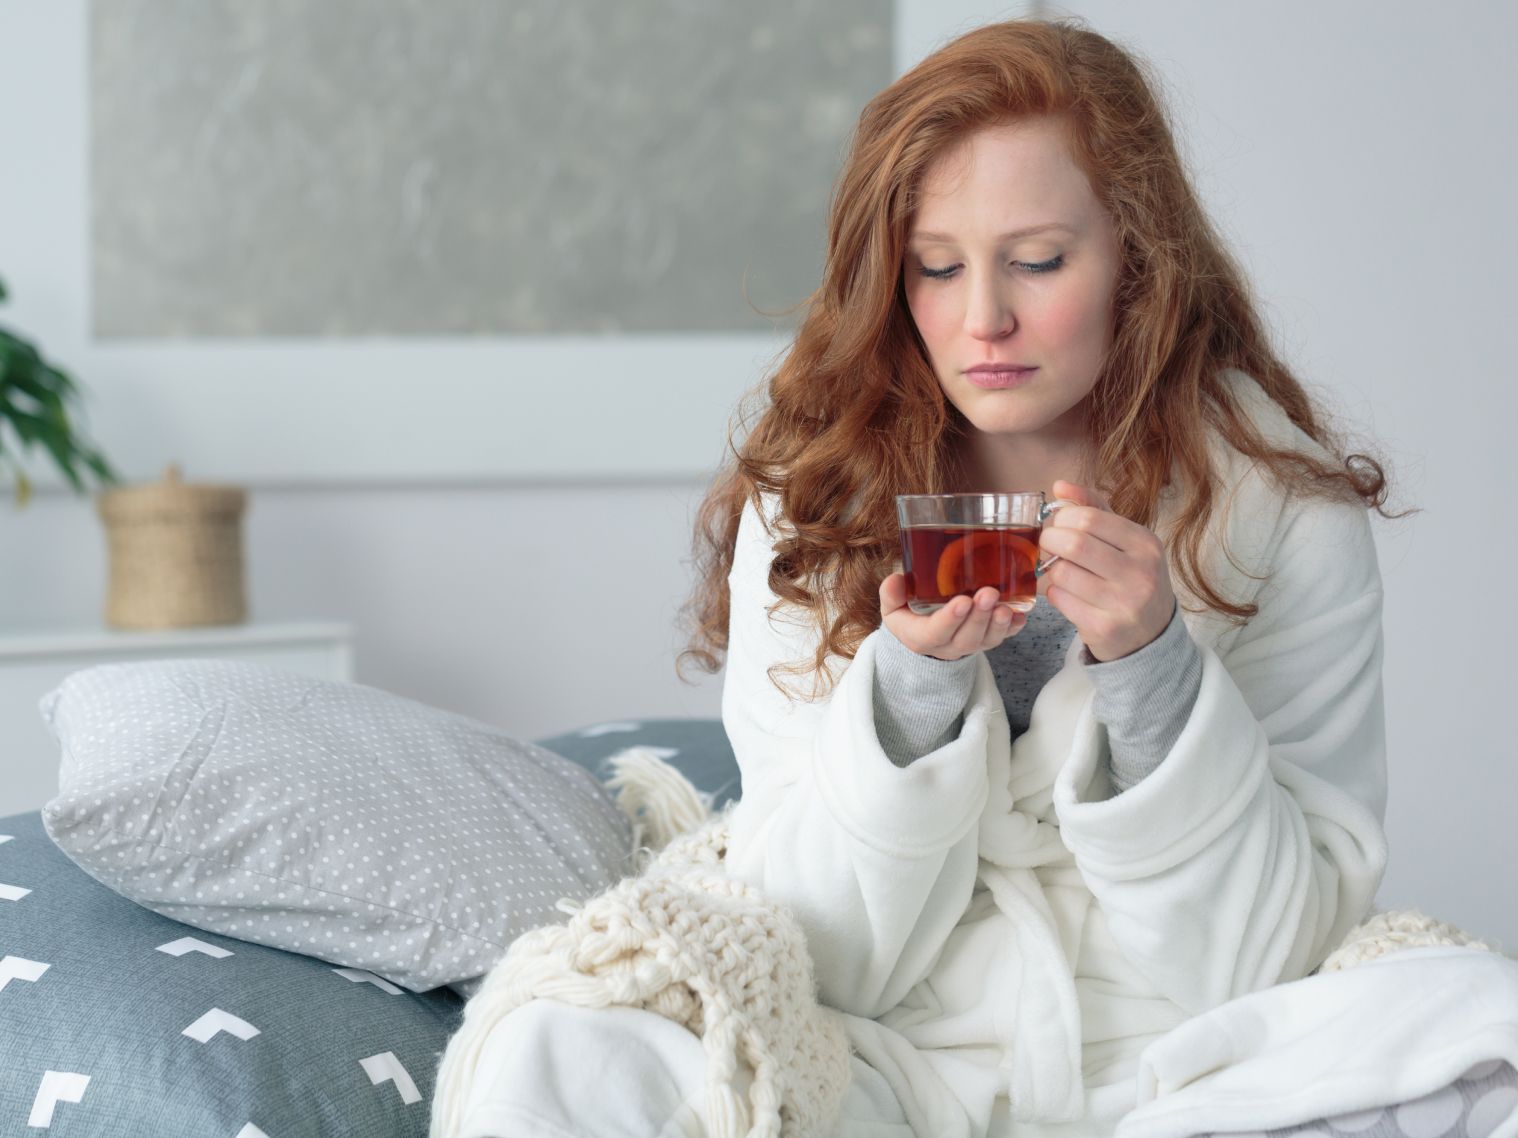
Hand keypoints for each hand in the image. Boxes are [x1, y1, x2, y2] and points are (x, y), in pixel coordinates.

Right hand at [879, 573, 1026, 661]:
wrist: (923, 633)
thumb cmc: (908, 614)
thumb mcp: (892, 606)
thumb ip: (892, 594)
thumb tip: (896, 580)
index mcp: (921, 637)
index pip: (935, 633)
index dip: (949, 620)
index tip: (962, 602)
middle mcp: (947, 646)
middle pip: (966, 639)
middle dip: (979, 617)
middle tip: (988, 594)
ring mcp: (969, 645)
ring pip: (986, 641)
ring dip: (998, 624)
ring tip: (1006, 607)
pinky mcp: (986, 640)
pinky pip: (1002, 638)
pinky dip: (1013, 627)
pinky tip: (1020, 615)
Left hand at [1039, 480, 1175, 661]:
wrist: (1151, 634)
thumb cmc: (1132, 578)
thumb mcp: (1124, 540)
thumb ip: (1093, 508)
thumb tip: (1059, 486)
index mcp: (1146, 544)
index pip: (1089, 518)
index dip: (1063, 518)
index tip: (1059, 524)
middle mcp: (1140, 572)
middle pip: (1074, 543)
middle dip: (1050, 540)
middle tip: (1049, 544)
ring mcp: (1124, 603)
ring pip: (1062, 573)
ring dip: (1052, 569)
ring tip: (1061, 570)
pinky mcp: (1105, 627)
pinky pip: (1060, 600)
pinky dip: (1055, 593)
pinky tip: (1068, 594)